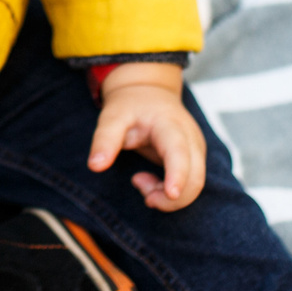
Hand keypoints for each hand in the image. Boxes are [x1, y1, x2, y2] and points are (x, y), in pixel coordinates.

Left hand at [89, 65, 204, 210]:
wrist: (148, 92)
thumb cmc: (131, 106)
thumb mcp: (112, 117)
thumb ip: (104, 140)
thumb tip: (95, 166)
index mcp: (170, 125)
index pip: (178, 152)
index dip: (178, 174)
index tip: (171, 194)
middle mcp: (190, 138)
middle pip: (195, 177)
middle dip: (171, 198)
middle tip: (142, 192)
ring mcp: (196, 149)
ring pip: (195, 185)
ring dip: (168, 197)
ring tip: (140, 181)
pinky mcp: (195, 158)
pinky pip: (190, 184)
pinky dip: (170, 192)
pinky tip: (150, 181)